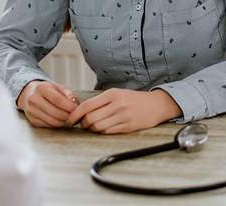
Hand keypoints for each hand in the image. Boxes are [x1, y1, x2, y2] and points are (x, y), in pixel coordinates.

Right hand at [17, 80, 79, 127]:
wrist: (29, 94)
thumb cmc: (47, 90)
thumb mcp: (57, 87)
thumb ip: (68, 93)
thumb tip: (75, 102)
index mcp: (41, 88)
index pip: (57, 100)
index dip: (69, 106)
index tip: (76, 109)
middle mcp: (34, 99)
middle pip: (55, 113)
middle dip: (68, 116)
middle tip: (74, 115)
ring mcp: (31, 111)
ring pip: (53, 121)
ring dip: (64, 122)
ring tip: (69, 118)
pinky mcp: (32, 121)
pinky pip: (49, 126)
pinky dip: (57, 125)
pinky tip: (61, 120)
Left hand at [65, 88, 181, 133]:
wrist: (156, 104)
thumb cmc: (133, 99)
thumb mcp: (117, 93)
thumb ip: (100, 101)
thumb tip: (80, 111)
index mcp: (112, 94)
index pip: (87, 105)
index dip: (75, 114)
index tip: (69, 120)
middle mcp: (117, 104)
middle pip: (91, 118)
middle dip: (83, 124)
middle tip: (83, 124)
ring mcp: (123, 116)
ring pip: (98, 127)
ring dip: (93, 129)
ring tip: (94, 127)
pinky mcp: (129, 126)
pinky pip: (109, 132)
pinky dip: (103, 132)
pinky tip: (105, 129)